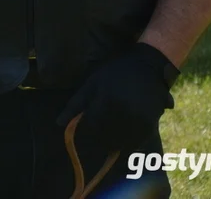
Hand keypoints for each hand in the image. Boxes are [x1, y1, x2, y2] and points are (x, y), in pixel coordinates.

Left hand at [57, 42, 178, 152]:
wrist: (147, 66)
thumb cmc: (114, 73)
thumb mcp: (92, 83)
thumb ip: (75, 104)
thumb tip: (59, 123)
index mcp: (106, 100)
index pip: (91, 127)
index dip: (86, 131)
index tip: (86, 131)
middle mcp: (124, 111)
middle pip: (106, 136)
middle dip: (99, 138)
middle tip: (98, 135)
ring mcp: (139, 118)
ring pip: (121, 142)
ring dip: (113, 143)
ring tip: (110, 137)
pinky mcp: (151, 123)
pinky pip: (136, 142)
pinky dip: (128, 143)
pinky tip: (123, 137)